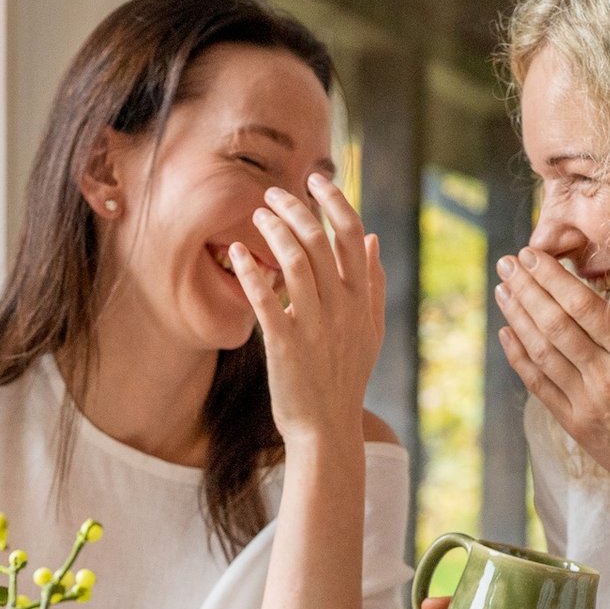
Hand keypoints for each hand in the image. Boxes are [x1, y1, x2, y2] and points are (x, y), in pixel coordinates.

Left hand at [232, 173, 384, 445]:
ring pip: (294, 263)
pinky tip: (236, 253)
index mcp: (361, 299)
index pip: (353, 234)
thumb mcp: (370, 329)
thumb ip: (373, 282)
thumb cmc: (345, 377)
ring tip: (256, 214)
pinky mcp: (285, 346)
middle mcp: (341, 308)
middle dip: (295, 208)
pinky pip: (265, 300)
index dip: (334, 201)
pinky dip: (250, 271)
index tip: (315, 180)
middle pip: (319, 241)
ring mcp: (314, 327)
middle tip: (272, 193)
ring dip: (273, 231)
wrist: (327, 428)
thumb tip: (373, 238)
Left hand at [494, 249, 609, 501]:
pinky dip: (518, 356)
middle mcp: (606, 377)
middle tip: (506, 262)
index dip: (553, 279)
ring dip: (517, 316)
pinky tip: (506, 331)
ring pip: (541, 351)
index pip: (583, 307)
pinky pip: (538, 384)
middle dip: (527, 289)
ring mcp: (585, 402)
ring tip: (502, 289)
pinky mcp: (573, 423)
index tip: (533, 255)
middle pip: (555, 324)